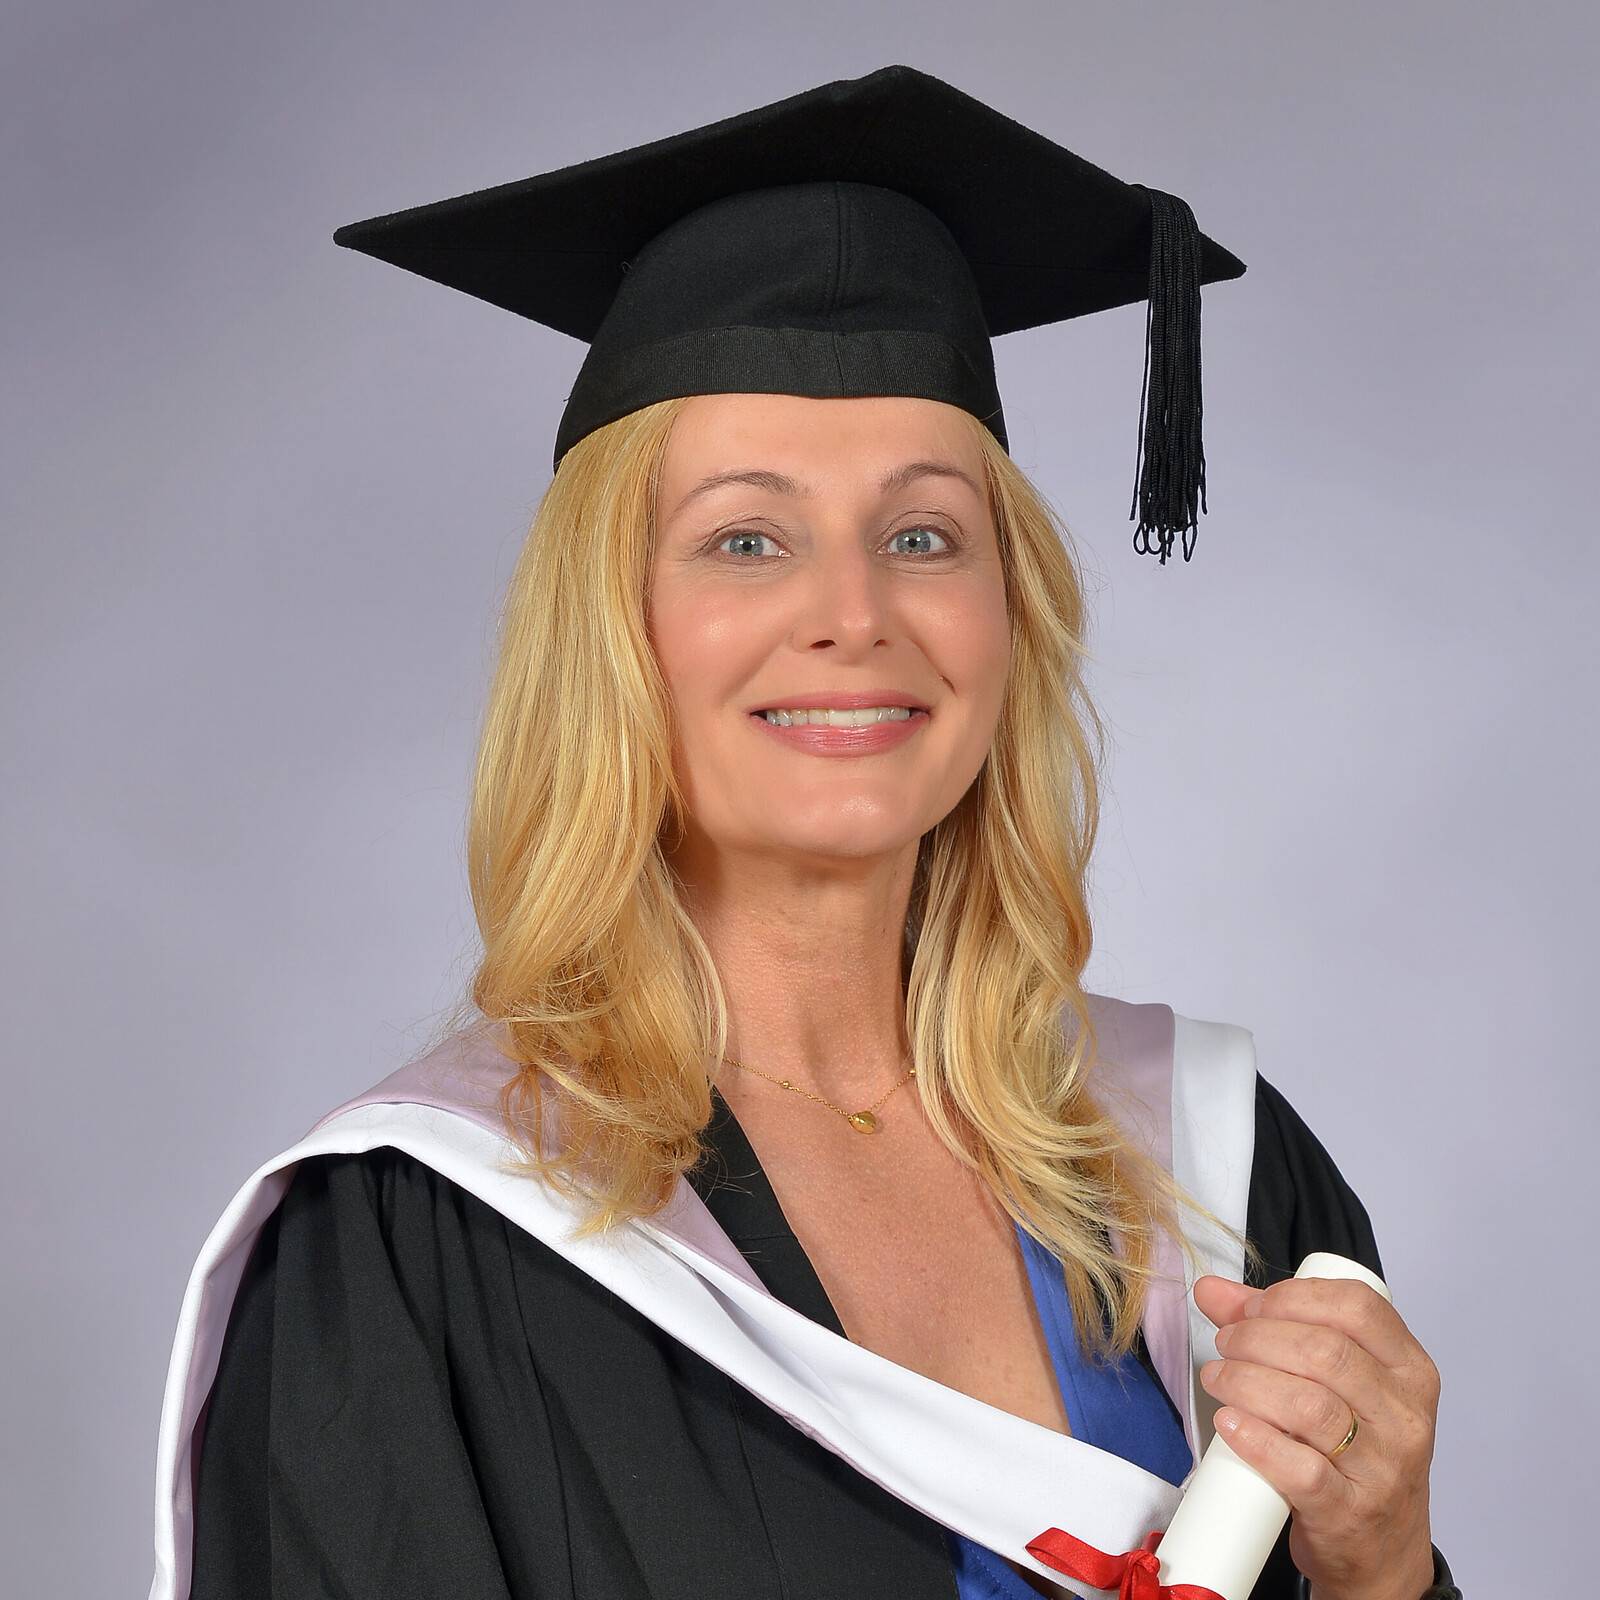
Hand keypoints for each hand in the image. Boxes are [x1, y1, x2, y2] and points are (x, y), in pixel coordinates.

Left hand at [1191, 1275, 1440, 1599]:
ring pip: (1309, 1405)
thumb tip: (1212, 1291)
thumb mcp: (1335, 1385)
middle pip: (1325, 1352)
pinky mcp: (1349, 1511)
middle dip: (1258, 1337)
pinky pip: (1301, 1469)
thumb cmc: (1356, 1454)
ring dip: (1246, 1382)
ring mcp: (1382, 1467)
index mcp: (1408, 1370)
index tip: (1251, 1307)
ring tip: (1218, 1379)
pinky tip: (1230, 1423)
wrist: (1382, 1554)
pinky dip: (1256, 1439)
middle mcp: (1404, 1415)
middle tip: (1225, 1344)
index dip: (1293, 1298)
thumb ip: (1276, 1327)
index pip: (1358, 1307)